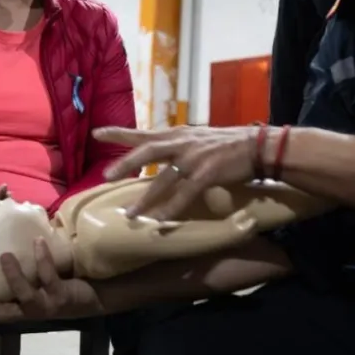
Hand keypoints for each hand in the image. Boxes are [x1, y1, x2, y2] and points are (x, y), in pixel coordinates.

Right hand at [0, 238, 102, 322]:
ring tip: (4, 256)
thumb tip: (0, 236)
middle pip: (1, 314)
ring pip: (24, 296)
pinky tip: (37, 242)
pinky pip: (50, 278)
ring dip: (13, 277)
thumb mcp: (36, 278)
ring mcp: (45, 306)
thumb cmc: (59, 282)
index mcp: (18, 308)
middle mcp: (29, 312)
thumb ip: (19, 267)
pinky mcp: (62, 297)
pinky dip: (42, 260)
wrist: (95, 294)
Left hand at [93, 125, 260, 220]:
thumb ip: (180, 145)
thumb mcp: (199, 139)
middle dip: (125, 164)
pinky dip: (172, 209)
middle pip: (147, 152)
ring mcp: (194, 158)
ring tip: (130, 214)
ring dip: (145, 199)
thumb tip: (163, 155)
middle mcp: (182, 143)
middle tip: (106, 176)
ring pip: (163, 179)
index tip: (96, 133)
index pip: (144, 133)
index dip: (120, 133)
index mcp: (178, 135)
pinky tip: (161, 222)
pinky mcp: (207, 173)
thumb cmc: (228, 144)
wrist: (257, 146)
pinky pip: (185, 195)